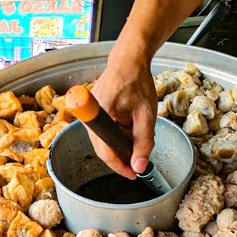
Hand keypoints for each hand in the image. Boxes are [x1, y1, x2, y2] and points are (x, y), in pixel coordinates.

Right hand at [88, 52, 156, 179]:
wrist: (127, 61)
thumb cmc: (137, 82)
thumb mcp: (146, 114)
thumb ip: (143, 142)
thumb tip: (140, 166)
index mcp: (100, 117)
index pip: (105, 152)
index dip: (120, 166)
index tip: (134, 174)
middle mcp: (89, 118)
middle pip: (104, 148)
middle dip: (123, 153)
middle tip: (142, 153)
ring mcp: (90, 115)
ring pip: (105, 140)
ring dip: (122, 141)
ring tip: (138, 129)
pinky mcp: (93, 113)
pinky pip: (104, 131)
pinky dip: (118, 132)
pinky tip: (130, 123)